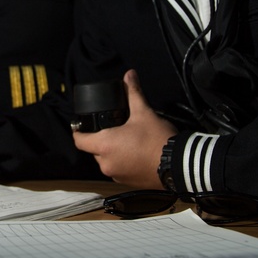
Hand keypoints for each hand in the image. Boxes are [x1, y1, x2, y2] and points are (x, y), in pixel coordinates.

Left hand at [71, 69, 175, 187]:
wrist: (178, 164)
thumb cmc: (157, 139)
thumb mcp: (143, 112)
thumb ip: (133, 93)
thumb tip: (129, 75)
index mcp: (104, 145)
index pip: (79, 140)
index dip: (79, 131)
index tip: (81, 125)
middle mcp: (106, 164)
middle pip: (94, 150)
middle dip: (101, 140)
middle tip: (113, 129)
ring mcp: (116, 175)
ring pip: (106, 160)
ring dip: (112, 152)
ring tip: (127, 140)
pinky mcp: (127, 182)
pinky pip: (118, 170)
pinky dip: (122, 161)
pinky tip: (135, 153)